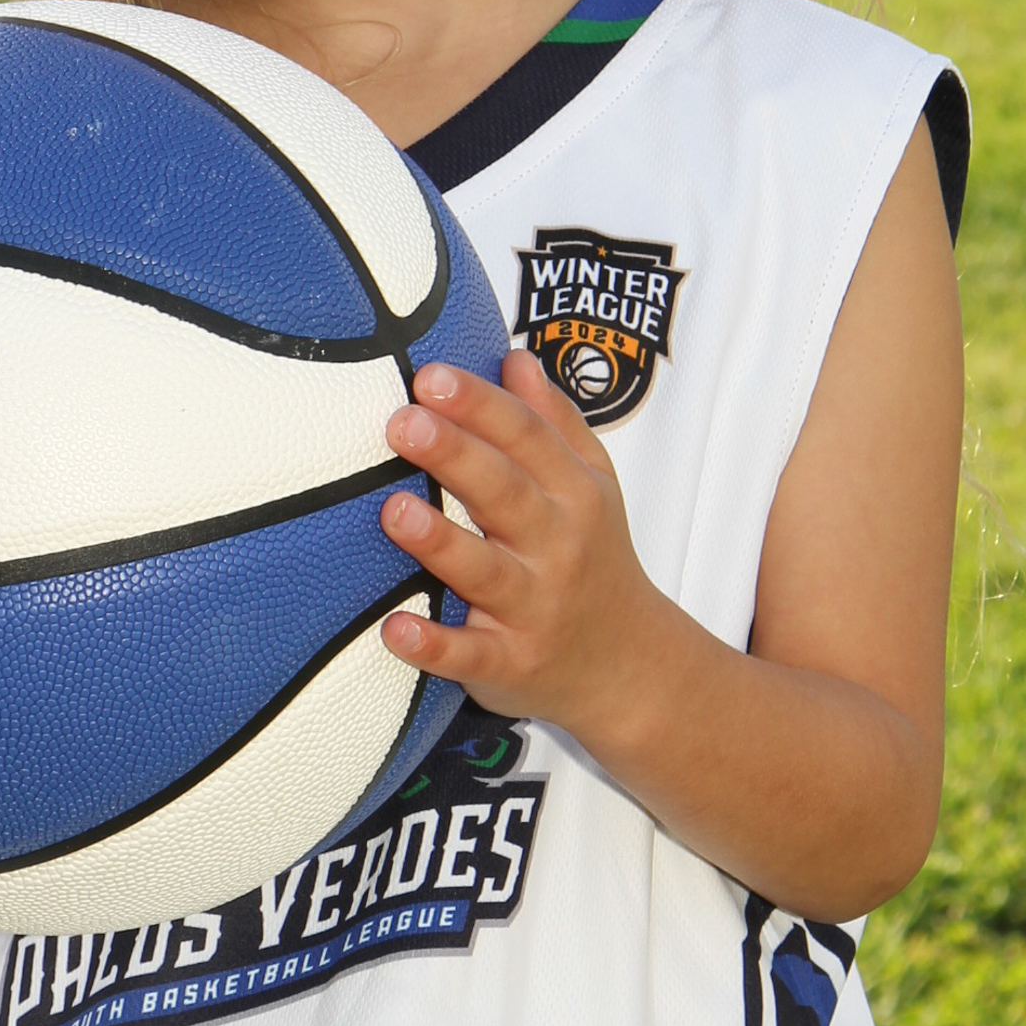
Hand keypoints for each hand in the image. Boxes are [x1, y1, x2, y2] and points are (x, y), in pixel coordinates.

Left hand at [376, 351, 664, 740]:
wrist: (632, 667)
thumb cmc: (596, 559)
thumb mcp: (592, 486)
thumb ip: (552, 422)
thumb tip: (514, 359)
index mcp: (573, 492)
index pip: (526, 436)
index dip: (479, 404)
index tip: (430, 375)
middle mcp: (557, 546)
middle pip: (504, 492)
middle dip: (455, 455)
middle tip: (403, 421)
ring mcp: (533, 608)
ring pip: (484, 571)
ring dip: (439, 542)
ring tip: (392, 511)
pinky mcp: (509, 664)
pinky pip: (469, 657)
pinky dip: (434, 646)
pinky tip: (395, 629)